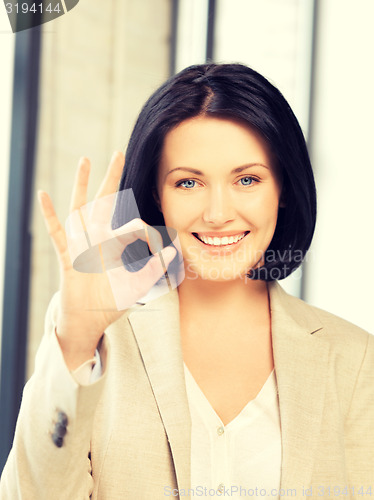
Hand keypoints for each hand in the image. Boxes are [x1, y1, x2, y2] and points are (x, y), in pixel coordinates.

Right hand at [38, 152, 176, 368]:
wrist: (90, 320)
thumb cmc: (112, 301)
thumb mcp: (138, 285)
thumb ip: (155, 269)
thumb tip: (173, 251)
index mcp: (117, 244)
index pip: (135, 225)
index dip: (152, 235)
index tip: (162, 253)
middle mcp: (99, 238)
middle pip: (105, 201)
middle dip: (112, 177)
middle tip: (118, 153)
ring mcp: (81, 244)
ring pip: (80, 208)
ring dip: (82, 184)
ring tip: (85, 160)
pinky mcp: (67, 255)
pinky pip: (56, 232)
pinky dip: (49, 214)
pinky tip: (42, 194)